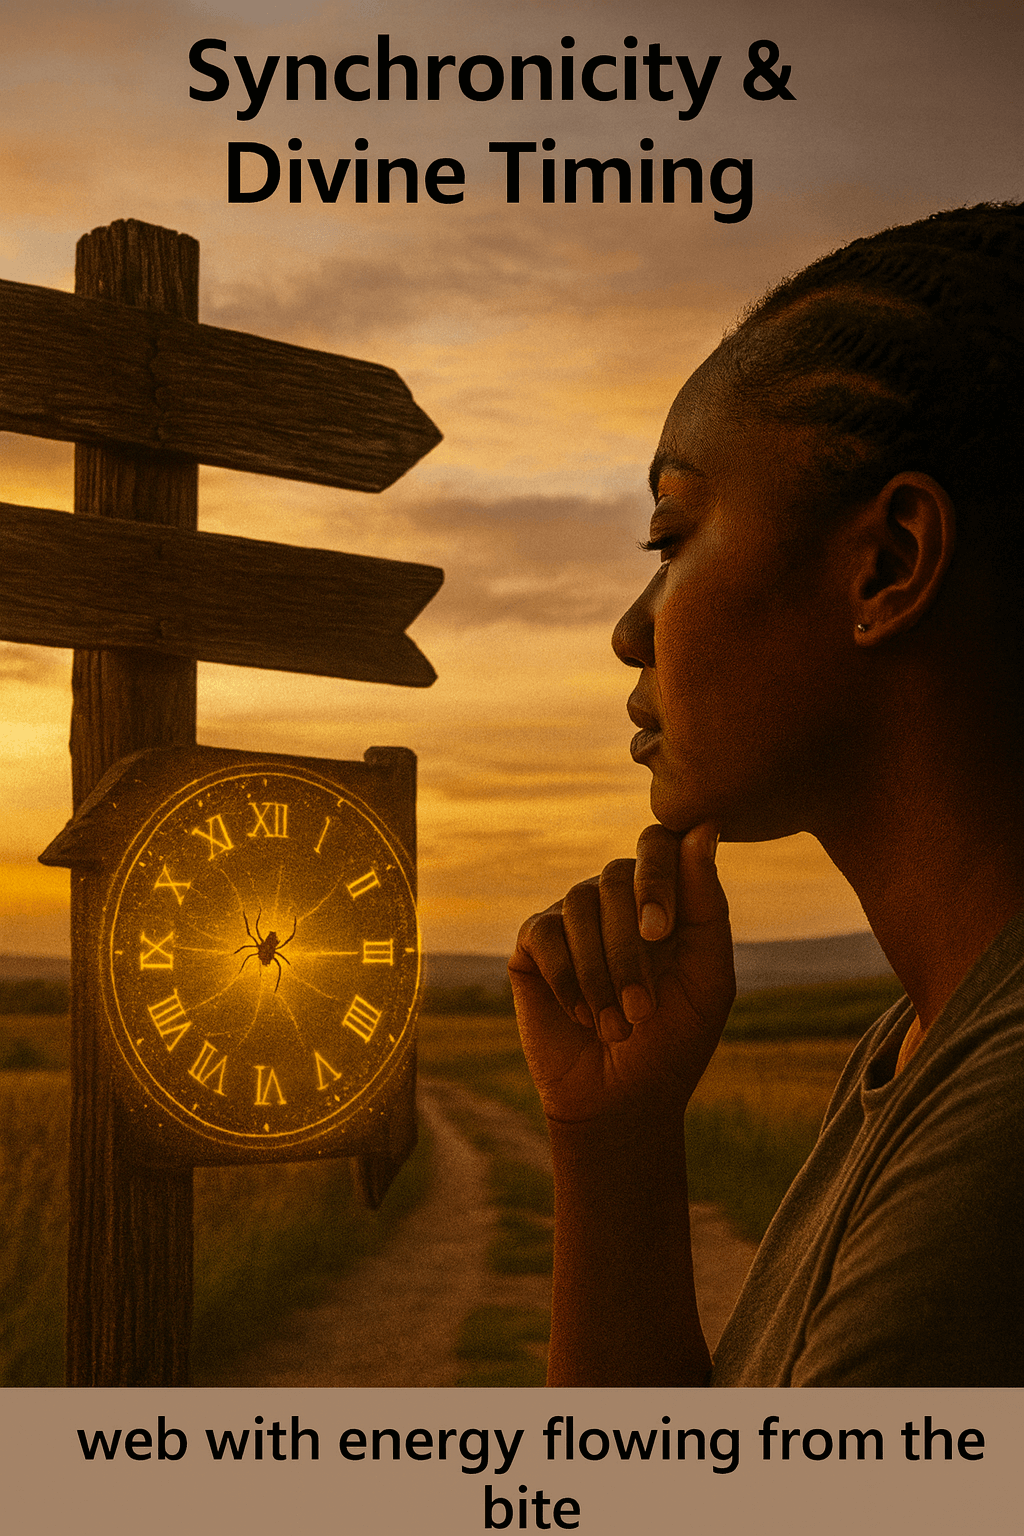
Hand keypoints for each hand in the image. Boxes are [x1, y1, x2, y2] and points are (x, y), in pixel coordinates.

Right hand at [509, 823, 734, 1127]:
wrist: (622, 1099)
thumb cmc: (674, 1040)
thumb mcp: (707, 976)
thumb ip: (707, 903)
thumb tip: (704, 827)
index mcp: (663, 895)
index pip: (659, 844)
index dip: (657, 877)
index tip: (661, 933)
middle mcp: (614, 895)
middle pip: (615, 878)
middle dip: (630, 950)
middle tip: (642, 1009)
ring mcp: (572, 914)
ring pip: (579, 905)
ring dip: (601, 973)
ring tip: (616, 1026)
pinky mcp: (533, 943)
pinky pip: (545, 933)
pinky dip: (567, 978)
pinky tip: (583, 1015)